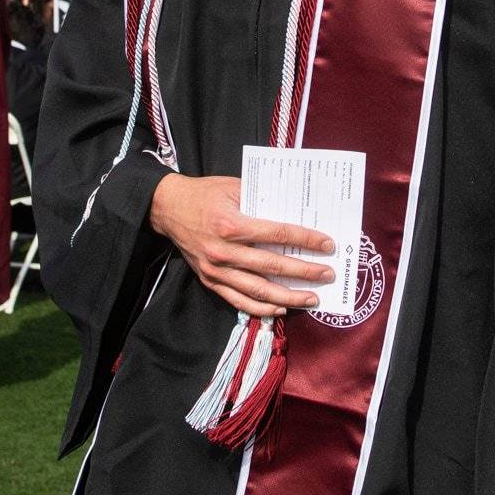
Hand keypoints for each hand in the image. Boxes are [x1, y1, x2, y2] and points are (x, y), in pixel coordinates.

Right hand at [148, 173, 333, 317]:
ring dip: (288, 297)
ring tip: (312, 298)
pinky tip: (281, 308)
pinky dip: (261, 308)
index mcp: (232, 224)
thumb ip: (263, 198)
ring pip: (258, 290)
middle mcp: (224, 251)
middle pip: (273, 266)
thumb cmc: (204, 194)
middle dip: (305, 272)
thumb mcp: (234, 186)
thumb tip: (296, 212)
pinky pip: (239, 301)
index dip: (305, 241)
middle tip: (327, 274)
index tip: (327, 245)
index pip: (278, 234)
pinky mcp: (210, 281)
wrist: (167, 208)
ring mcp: (216, 270)